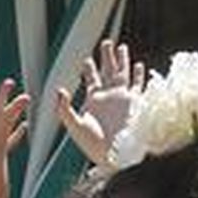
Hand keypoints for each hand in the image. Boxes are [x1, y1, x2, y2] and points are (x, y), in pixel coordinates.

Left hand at [55, 40, 144, 165]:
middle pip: (107, 71)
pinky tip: (138, 65)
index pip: (91, 78)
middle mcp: (108, 96)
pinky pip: (138, 85)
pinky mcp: (135, 103)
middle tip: (106, 42)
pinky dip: (138, 75)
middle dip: (107, 57)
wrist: (112, 156)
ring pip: (123, 73)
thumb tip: (59, 90)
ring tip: (121, 46)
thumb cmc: (92, 144)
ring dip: (122, 60)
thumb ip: (64, 109)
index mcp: (94, 100)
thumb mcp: (74, 125)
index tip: (86, 59)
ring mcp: (122, 98)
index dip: (89, 68)